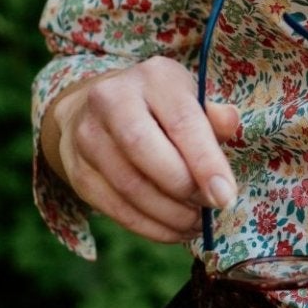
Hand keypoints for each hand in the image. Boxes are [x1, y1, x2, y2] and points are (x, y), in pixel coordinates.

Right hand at [42, 59, 240, 245]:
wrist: (96, 108)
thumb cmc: (160, 108)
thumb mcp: (189, 100)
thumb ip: (212, 116)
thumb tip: (230, 122)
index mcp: (153, 77)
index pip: (182, 121)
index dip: (206, 163)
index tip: (225, 196)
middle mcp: (111, 100)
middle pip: (145, 151)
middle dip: (184, 188)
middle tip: (210, 208)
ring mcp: (87, 135)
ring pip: (128, 186)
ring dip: (168, 214)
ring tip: (195, 222)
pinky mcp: (77, 170)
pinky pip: (113, 208)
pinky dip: (149, 227)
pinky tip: (173, 230)